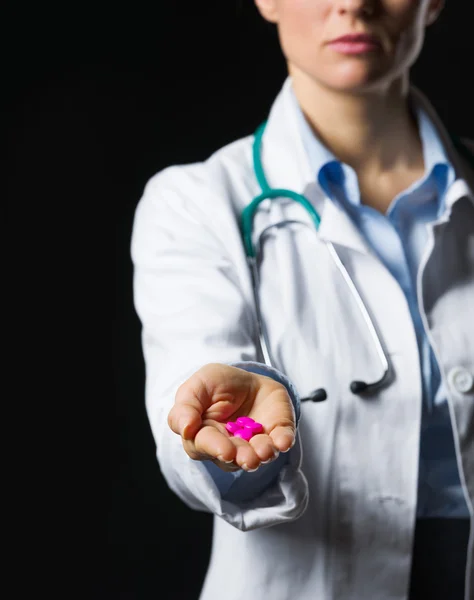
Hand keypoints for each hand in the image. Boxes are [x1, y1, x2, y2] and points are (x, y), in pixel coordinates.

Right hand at [168, 363, 295, 471]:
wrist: (248, 377)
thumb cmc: (217, 384)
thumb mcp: (197, 386)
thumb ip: (186, 406)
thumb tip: (185, 429)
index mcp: (204, 435)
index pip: (204, 446)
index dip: (214, 448)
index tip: (225, 450)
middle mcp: (229, 445)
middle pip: (232, 458)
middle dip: (241, 457)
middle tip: (247, 457)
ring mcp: (254, 442)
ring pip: (257, 455)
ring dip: (262, 454)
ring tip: (264, 450)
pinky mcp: (276, 433)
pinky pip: (281, 440)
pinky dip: (283, 441)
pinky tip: (283, 442)